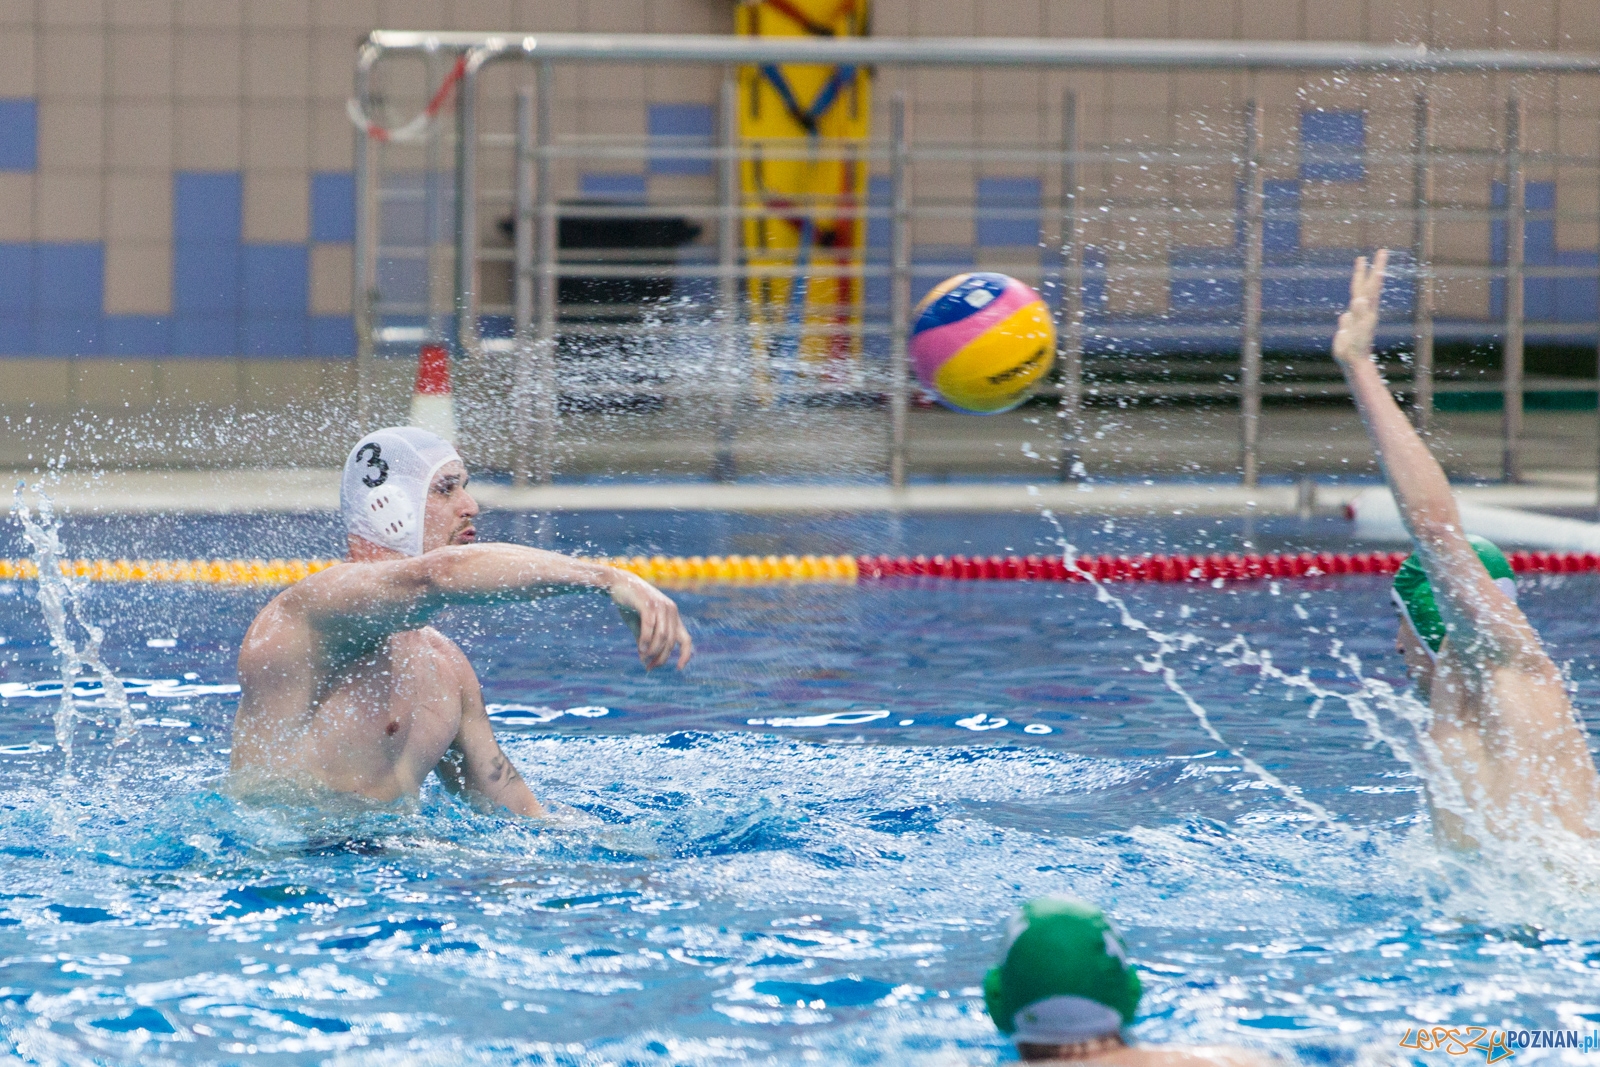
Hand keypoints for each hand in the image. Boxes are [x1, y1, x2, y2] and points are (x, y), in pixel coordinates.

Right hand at [608, 571, 693, 669]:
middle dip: (661, 657)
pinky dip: (645, 639)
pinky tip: (640, 648)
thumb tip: (645, 662)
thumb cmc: (630, 605)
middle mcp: (670, 610)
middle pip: (671, 641)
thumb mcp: (639, 625)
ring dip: (653, 650)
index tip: (679, 668)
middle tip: (650, 666)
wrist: (618, 582)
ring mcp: (660, 605)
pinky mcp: (648, 603)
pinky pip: (650, 626)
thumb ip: (645, 641)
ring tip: (643, 657)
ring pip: (662, 635)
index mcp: (673, 616)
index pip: (686, 639)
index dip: (685, 655)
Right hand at [1332, 249, 1388, 367]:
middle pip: (1369, 285)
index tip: (1381, 254)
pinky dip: (1355, 298)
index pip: (1373, 285)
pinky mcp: (1352, 322)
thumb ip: (1358, 315)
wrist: (1355, 362)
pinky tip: (1357, 298)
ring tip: (1362, 264)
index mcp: (1367, 309)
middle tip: (1381, 251)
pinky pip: (1353, 308)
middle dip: (1373, 268)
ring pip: (1360, 292)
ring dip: (1361, 277)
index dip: (1376, 269)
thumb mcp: (1357, 332)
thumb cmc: (1356, 349)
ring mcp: (1358, 315)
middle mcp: (1365, 309)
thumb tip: (1359, 299)